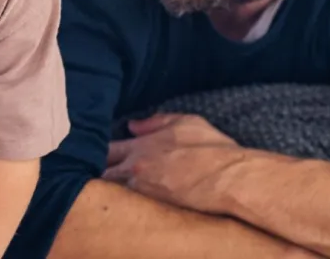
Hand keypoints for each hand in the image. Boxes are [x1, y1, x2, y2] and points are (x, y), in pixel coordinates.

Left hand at [103, 113, 246, 214]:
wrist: (229, 178)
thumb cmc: (212, 148)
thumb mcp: (186, 122)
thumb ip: (155, 122)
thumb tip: (133, 126)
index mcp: (140, 146)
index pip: (106, 149)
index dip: (100, 151)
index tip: (103, 153)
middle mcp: (135, 169)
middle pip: (104, 173)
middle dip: (102, 171)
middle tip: (105, 172)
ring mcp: (143, 191)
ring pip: (114, 191)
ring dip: (114, 188)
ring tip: (117, 186)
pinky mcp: (154, 208)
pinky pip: (132, 204)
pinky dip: (129, 202)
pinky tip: (134, 199)